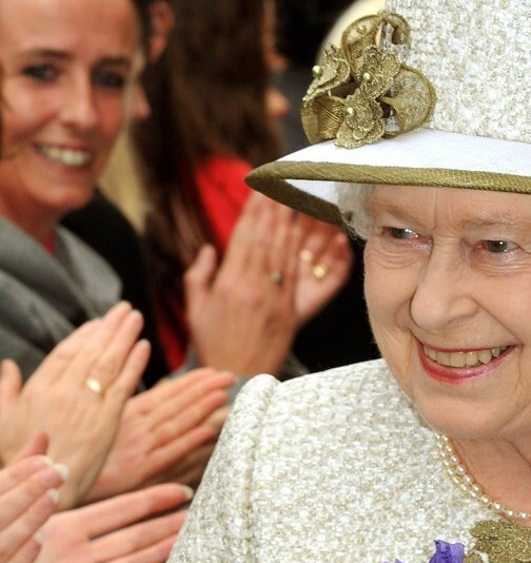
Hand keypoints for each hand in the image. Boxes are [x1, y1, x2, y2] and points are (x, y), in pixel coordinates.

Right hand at [0, 304, 150, 505]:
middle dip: (109, 328)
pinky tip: (144, 348)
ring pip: (108, 363)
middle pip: (90, 351)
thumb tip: (8, 367)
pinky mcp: (107, 422)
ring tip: (135, 319)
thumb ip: (7, 391)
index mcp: (39, 388)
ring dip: (124, 337)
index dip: (84, 336)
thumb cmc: (18, 460)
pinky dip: (134, 365)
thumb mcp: (3, 421)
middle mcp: (63, 391)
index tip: (98, 324)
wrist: (39, 487)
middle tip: (125, 311)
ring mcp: (86, 405)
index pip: (66, 353)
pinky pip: (123, 386)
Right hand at [0, 450, 64, 562]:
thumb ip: (18, 474)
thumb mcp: (4, 501)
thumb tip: (44, 435)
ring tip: (54, 498)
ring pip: (0, 542)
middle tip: (59, 470)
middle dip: (26, 489)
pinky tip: (40, 542)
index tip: (47, 461)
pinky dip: (18, 560)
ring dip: (26, 519)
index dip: (18, 474)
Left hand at [0, 482, 190, 562]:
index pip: (119, 510)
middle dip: (167, 527)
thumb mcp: (5, 504)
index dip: (151, 500)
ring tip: (191, 544)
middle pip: (133, 539)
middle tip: (201, 519)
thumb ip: (24, 474)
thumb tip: (44, 437)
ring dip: (160, 555)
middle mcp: (79, 556)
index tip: (183, 491)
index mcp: (66, 528)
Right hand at [86, 369, 233, 499]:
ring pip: (177, 423)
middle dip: (203, 389)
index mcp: (129, 413)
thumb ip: (136, 410)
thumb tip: (163, 393)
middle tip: (229, 376)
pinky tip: (209, 431)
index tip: (213, 373)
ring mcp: (141, 447)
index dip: (191, 383)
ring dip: (201, 409)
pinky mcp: (142, 470)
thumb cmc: (85, 452)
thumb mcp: (109, 424)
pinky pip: (170, 453)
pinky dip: (190, 441)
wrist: (65, 477)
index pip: (166, 394)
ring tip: (223, 395)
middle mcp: (137, 427)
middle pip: (176, 405)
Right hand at [186, 193, 352, 376]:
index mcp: (228, 284)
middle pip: (266, 240)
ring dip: (290, 224)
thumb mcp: (195, 309)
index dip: (252, 212)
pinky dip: (300, 252)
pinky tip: (304, 234)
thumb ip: (199, 275)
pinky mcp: (289, 312)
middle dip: (274, 210)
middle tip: (282, 184)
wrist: (237, 377)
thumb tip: (209, 248)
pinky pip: (296, 276)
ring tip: (295, 199)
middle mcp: (252, 288)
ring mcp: (273, 299)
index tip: (259, 191)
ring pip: (283, 253)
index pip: (243, 238)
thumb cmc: (213, 344)